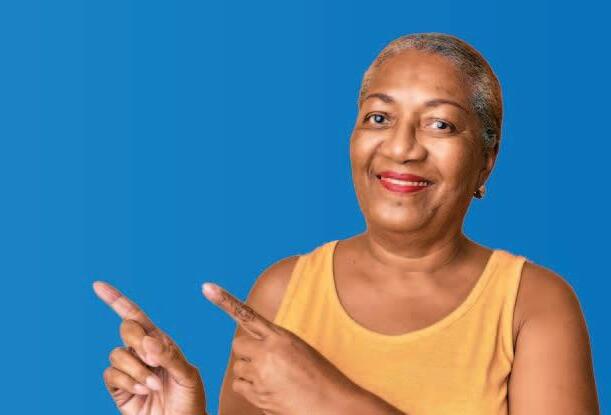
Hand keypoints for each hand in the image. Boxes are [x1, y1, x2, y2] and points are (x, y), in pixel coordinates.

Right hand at [94, 281, 206, 414]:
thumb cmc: (189, 400)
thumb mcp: (187, 375)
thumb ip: (169, 356)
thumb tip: (147, 340)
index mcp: (160, 342)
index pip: (136, 316)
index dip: (116, 300)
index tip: (98, 285)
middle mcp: (142, 351)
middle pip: (127, 329)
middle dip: (138, 342)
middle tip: (155, 361)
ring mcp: (129, 369)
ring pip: (118, 354)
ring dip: (137, 370)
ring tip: (154, 385)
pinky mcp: (118, 387)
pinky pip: (111, 374)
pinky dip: (128, 382)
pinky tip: (143, 391)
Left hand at [201, 282, 358, 414]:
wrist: (332, 404)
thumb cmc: (321, 375)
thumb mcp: (300, 349)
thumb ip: (276, 343)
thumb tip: (257, 345)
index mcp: (280, 336)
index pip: (247, 315)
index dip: (224, 301)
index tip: (206, 287)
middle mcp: (267, 353)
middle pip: (237, 345)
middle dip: (247, 352)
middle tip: (266, 361)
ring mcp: (260, 375)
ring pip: (238, 368)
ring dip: (249, 372)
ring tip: (273, 378)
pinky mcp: (257, 395)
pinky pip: (240, 386)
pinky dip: (250, 388)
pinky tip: (269, 390)